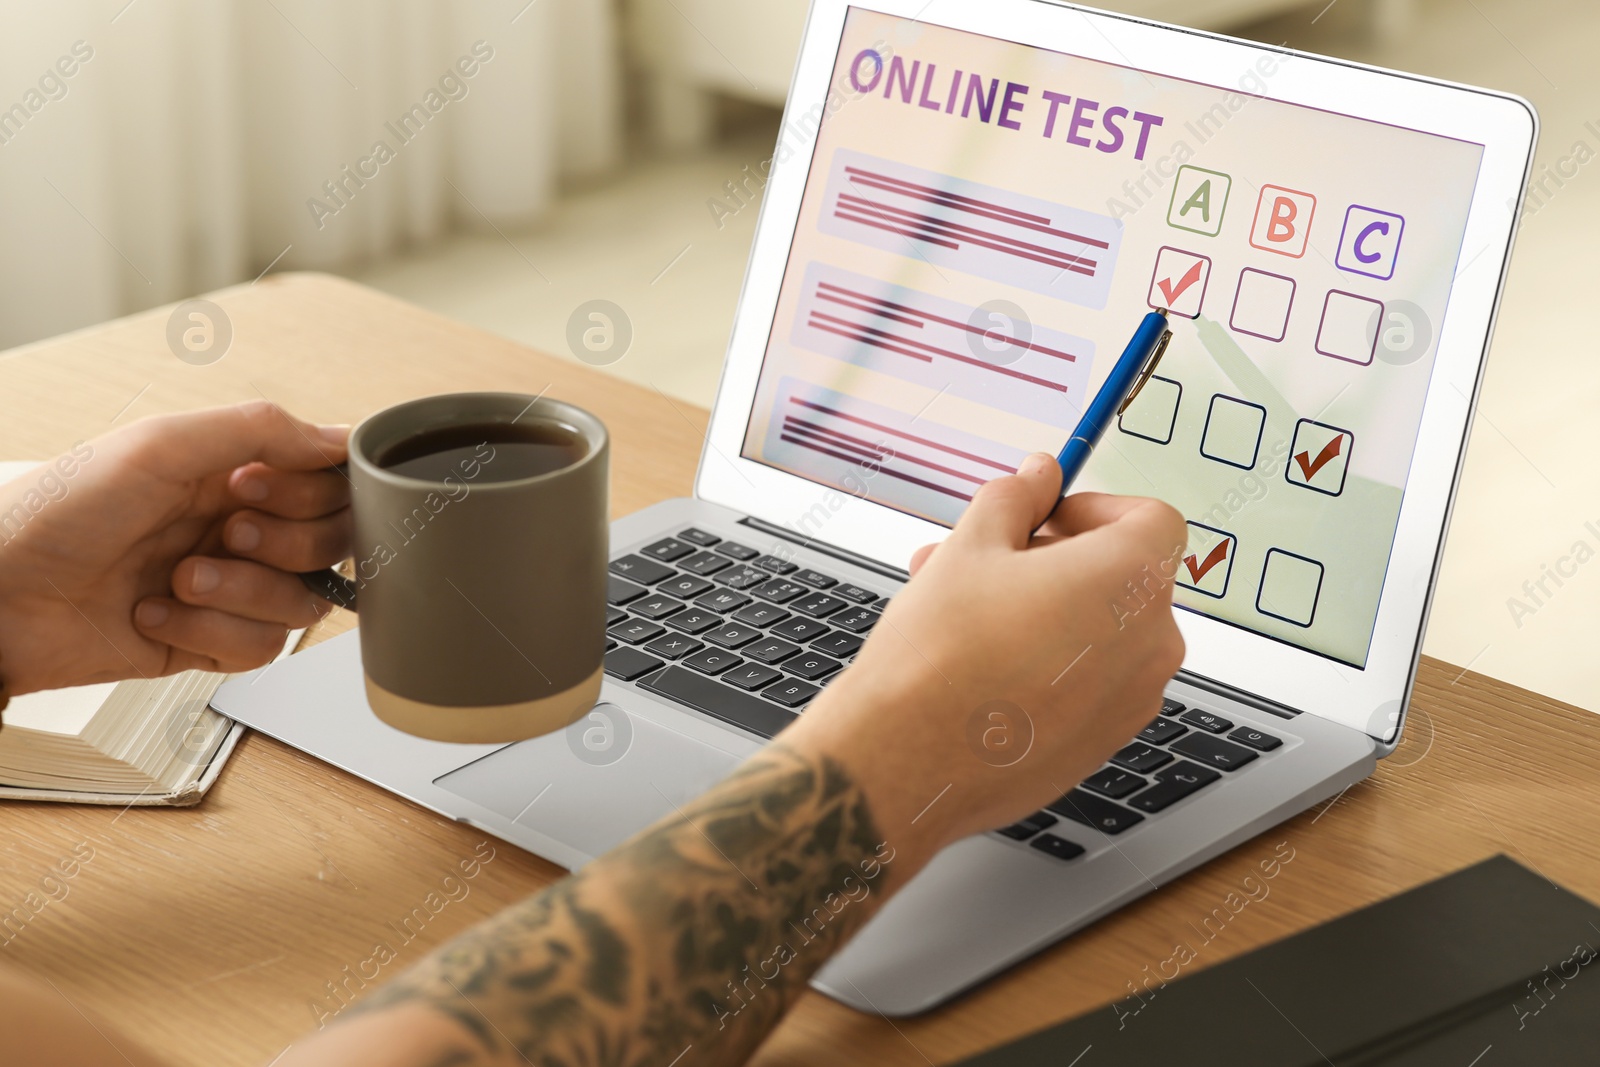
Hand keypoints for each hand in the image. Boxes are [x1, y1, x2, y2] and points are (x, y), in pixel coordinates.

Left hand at [0, 401, 352, 693]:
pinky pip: (263, 648)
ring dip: (241, 592)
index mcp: (231, 471)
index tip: (248, 487)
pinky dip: (213, 632)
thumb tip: (342, 438)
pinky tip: (157, 614)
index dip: (306, 492)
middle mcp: (236, 527)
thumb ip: (260, 430)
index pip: (328, 482)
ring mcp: (226, 587)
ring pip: (302, 601)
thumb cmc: (59, 511)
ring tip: (179, 580)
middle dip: (280, 542)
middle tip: (223, 532)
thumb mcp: (160, 446)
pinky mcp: (208, 640)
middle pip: (329, 543)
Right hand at [786, 452, 1186, 859]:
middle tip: (985, 559)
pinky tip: (981, 663)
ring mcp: (1131, 701)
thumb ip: (1016, 499)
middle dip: (1050, 558)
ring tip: (961, 609)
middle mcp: (1150, 643)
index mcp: (1130, 580)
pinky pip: (1088, 682)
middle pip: (1119, 575)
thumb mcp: (970, 546)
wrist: (909, 760)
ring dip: (1042, 608)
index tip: (1044, 516)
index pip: (1151, 519)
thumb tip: (1040, 475)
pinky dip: (1049, 662)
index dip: (1095, 507)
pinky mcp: (1102, 743)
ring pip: (1098, 631)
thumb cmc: (940, 653)